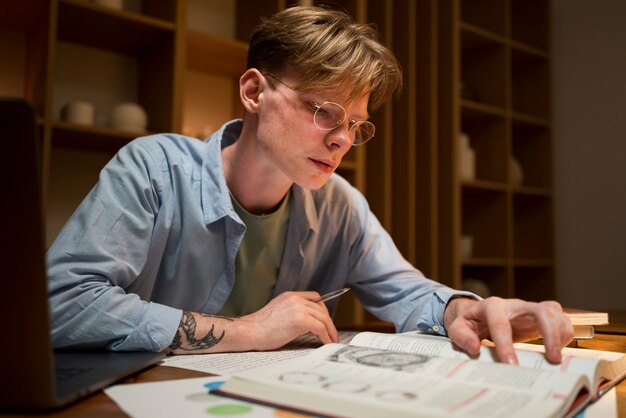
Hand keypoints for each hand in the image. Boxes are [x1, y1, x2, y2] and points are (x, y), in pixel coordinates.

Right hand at [238, 291, 339, 350]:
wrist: (249, 331)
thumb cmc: (259, 327)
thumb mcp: (277, 311)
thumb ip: (291, 311)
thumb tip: (304, 322)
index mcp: (290, 296)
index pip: (315, 297)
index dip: (323, 310)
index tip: (326, 321)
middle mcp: (296, 299)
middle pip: (321, 308)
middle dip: (329, 322)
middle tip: (332, 333)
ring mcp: (299, 308)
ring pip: (323, 318)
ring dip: (330, 331)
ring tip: (332, 341)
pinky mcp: (301, 320)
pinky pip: (320, 328)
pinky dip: (326, 336)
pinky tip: (326, 343)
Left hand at [444, 297, 573, 364]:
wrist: (479, 314)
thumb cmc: (470, 322)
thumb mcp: (458, 327)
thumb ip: (462, 336)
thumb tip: (475, 349)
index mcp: (492, 306)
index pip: (500, 323)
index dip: (506, 344)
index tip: (511, 364)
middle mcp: (514, 305)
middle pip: (539, 310)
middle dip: (549, 334)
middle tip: (552, 359)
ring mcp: (529, 309)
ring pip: (553, 312)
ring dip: (560, 333)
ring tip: (557, 357)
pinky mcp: (540, 316)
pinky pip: (560, 318)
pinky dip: (565, 332)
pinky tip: (559, 349)